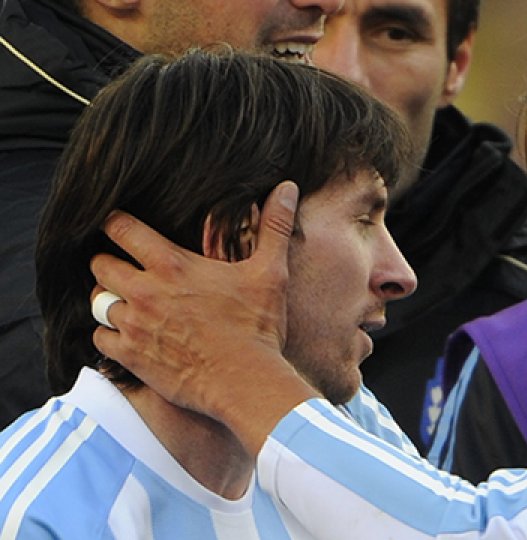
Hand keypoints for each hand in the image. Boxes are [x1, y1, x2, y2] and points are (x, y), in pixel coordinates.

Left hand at [91, 181, 317, 453]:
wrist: (246, 382)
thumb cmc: (257, 327)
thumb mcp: (270, 273)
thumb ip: (274, 227)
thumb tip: (288, 188)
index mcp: (172, 265)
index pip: (121, 229)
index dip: (114, 223)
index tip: (117, 225)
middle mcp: (145, 292)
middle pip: (99, 265)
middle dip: (108, 263)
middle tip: (124, 268)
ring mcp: (134, 326)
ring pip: (96, 302)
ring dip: (108, 300)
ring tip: (126, 303)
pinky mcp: (131, 356)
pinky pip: (99, 339)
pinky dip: (109, 336)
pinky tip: (128, 336)